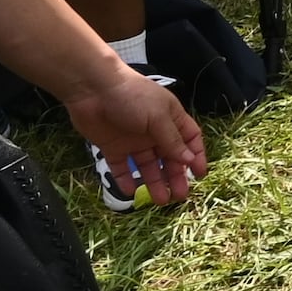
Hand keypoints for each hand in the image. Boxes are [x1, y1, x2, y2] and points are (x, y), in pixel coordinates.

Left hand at [66, 64, 206, 208]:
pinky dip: (125, 180)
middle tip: (180, 196)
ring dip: (154, 182)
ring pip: (147, 166)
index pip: (189, 140)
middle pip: (169, 157)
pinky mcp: (112, 148)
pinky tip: (130, 192)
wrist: (93, 90)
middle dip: (176, 176)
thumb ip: (172, 140)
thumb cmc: (132, 97)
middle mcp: (154, 131)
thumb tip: (189, 161)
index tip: (199, 175)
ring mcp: (133, 141)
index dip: (195, 156)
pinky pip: (121, 168)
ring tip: (160, 201)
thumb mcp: (158, 117)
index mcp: (170, 119)